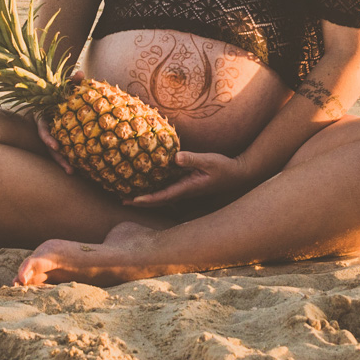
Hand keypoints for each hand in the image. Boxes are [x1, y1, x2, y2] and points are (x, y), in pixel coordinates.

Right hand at [37, 67, 84, 175]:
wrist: (53, 97)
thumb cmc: (58, 92)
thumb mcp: (63, 86)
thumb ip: (71, 81)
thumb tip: (81, 73)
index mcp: (43, 117)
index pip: (43, 129)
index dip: (48, 137)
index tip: (54, 145)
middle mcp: (46, 129)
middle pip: (50, 146)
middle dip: (58, 157)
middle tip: (69, 169)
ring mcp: (51, 135)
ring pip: (55, 151)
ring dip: (63, 162)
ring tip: (72, 172)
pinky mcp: (59, 139)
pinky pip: (64, 149)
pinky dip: (69, 156)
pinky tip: (79, 166)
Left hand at [124, 150, 254, 206]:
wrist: (237, 174)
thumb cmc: (224, 168)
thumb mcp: (209, 160)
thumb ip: (193, 159)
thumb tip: (175, 157)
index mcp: (187, 188)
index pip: (163, 196)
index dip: (148, 199)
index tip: (133, 200)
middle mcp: (184, 192)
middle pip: (159, 200)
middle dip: (141, 202)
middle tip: (122, 201)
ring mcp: (186, 190)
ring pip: (162, 197)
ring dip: (146, 198)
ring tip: (129, 196)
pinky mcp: (188, 185)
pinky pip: (168, 190)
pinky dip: (156, 191)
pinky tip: (148, 186)